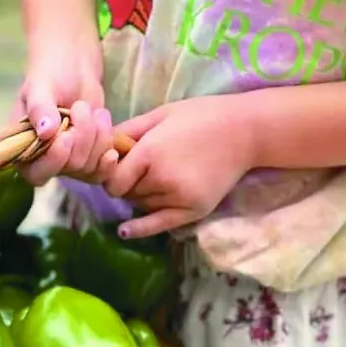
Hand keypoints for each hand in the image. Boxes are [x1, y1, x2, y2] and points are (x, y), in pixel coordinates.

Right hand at [14, 41, 116, 187]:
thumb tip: (45, 132)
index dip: (53, 161)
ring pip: (89, 167)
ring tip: (95, 111)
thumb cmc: (49, 73)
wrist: (74, 66)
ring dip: (97, 137)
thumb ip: (40, 108)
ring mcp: (69, 159)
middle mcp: (45, 159)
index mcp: (22, 147)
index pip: (35, 173)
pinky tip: (109, 132)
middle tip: (81, 107)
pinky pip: (103, 167)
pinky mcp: (90, 155)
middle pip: (69, 168)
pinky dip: (108, 148)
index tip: (67, 136)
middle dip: (82, 136)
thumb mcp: (40, 86)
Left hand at [102, 97, 255, 239]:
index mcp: (149, 153)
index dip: (112, 172)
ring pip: (143, 205)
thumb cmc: (200, 116)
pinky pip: (159, 224)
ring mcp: (178, 198)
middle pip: (127, 193)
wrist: (245, 131)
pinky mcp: (194, 210)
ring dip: (142, 195)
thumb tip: (100, 144)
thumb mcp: (160, 115)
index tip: (119, 163)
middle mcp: (161, 179)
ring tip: (159, 175)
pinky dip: (140, 228)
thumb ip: (127, 131)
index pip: (113, 179)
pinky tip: (124, 232)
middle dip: (129, 181)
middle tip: (144, 166)